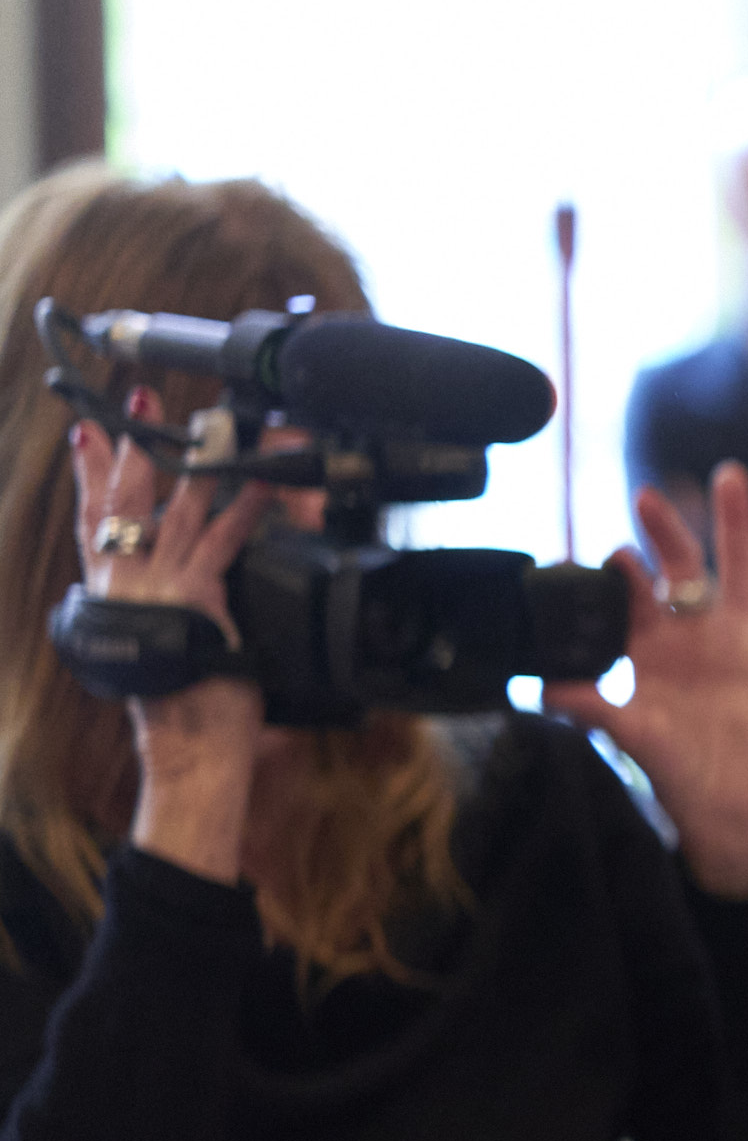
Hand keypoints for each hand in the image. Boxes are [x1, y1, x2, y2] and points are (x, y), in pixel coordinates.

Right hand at [69, 408, 270, 882]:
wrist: (187, 743)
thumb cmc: (180, 701)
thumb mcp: (161, 641)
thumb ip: (164, 605)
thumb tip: (186, 588)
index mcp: (113, 590)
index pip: (92, 521)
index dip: (89, 475)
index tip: (88, 433)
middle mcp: (127, 582)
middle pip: (122, 499)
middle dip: (131, 445)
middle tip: (141, 397)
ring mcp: (159, 586)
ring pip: (178, 508)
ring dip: (201, 462)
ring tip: (218, 423)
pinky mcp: (197, 597)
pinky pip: (226, 540)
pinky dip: (249, 508)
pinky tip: (267, 482)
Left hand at [548, 462, 747, 897]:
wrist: (729, 803)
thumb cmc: (676, 772)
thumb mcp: (632, 737)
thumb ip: (595, 708)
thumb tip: (542, 690)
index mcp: (649, 648)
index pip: (631, 596)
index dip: (619, 573)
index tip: (608, 552)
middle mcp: (692, 633)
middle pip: (682, 568)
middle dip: (667, 531)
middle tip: (649, 494)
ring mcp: (737, 639)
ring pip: (739, 569)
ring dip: (734, 523)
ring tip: (730, 475)